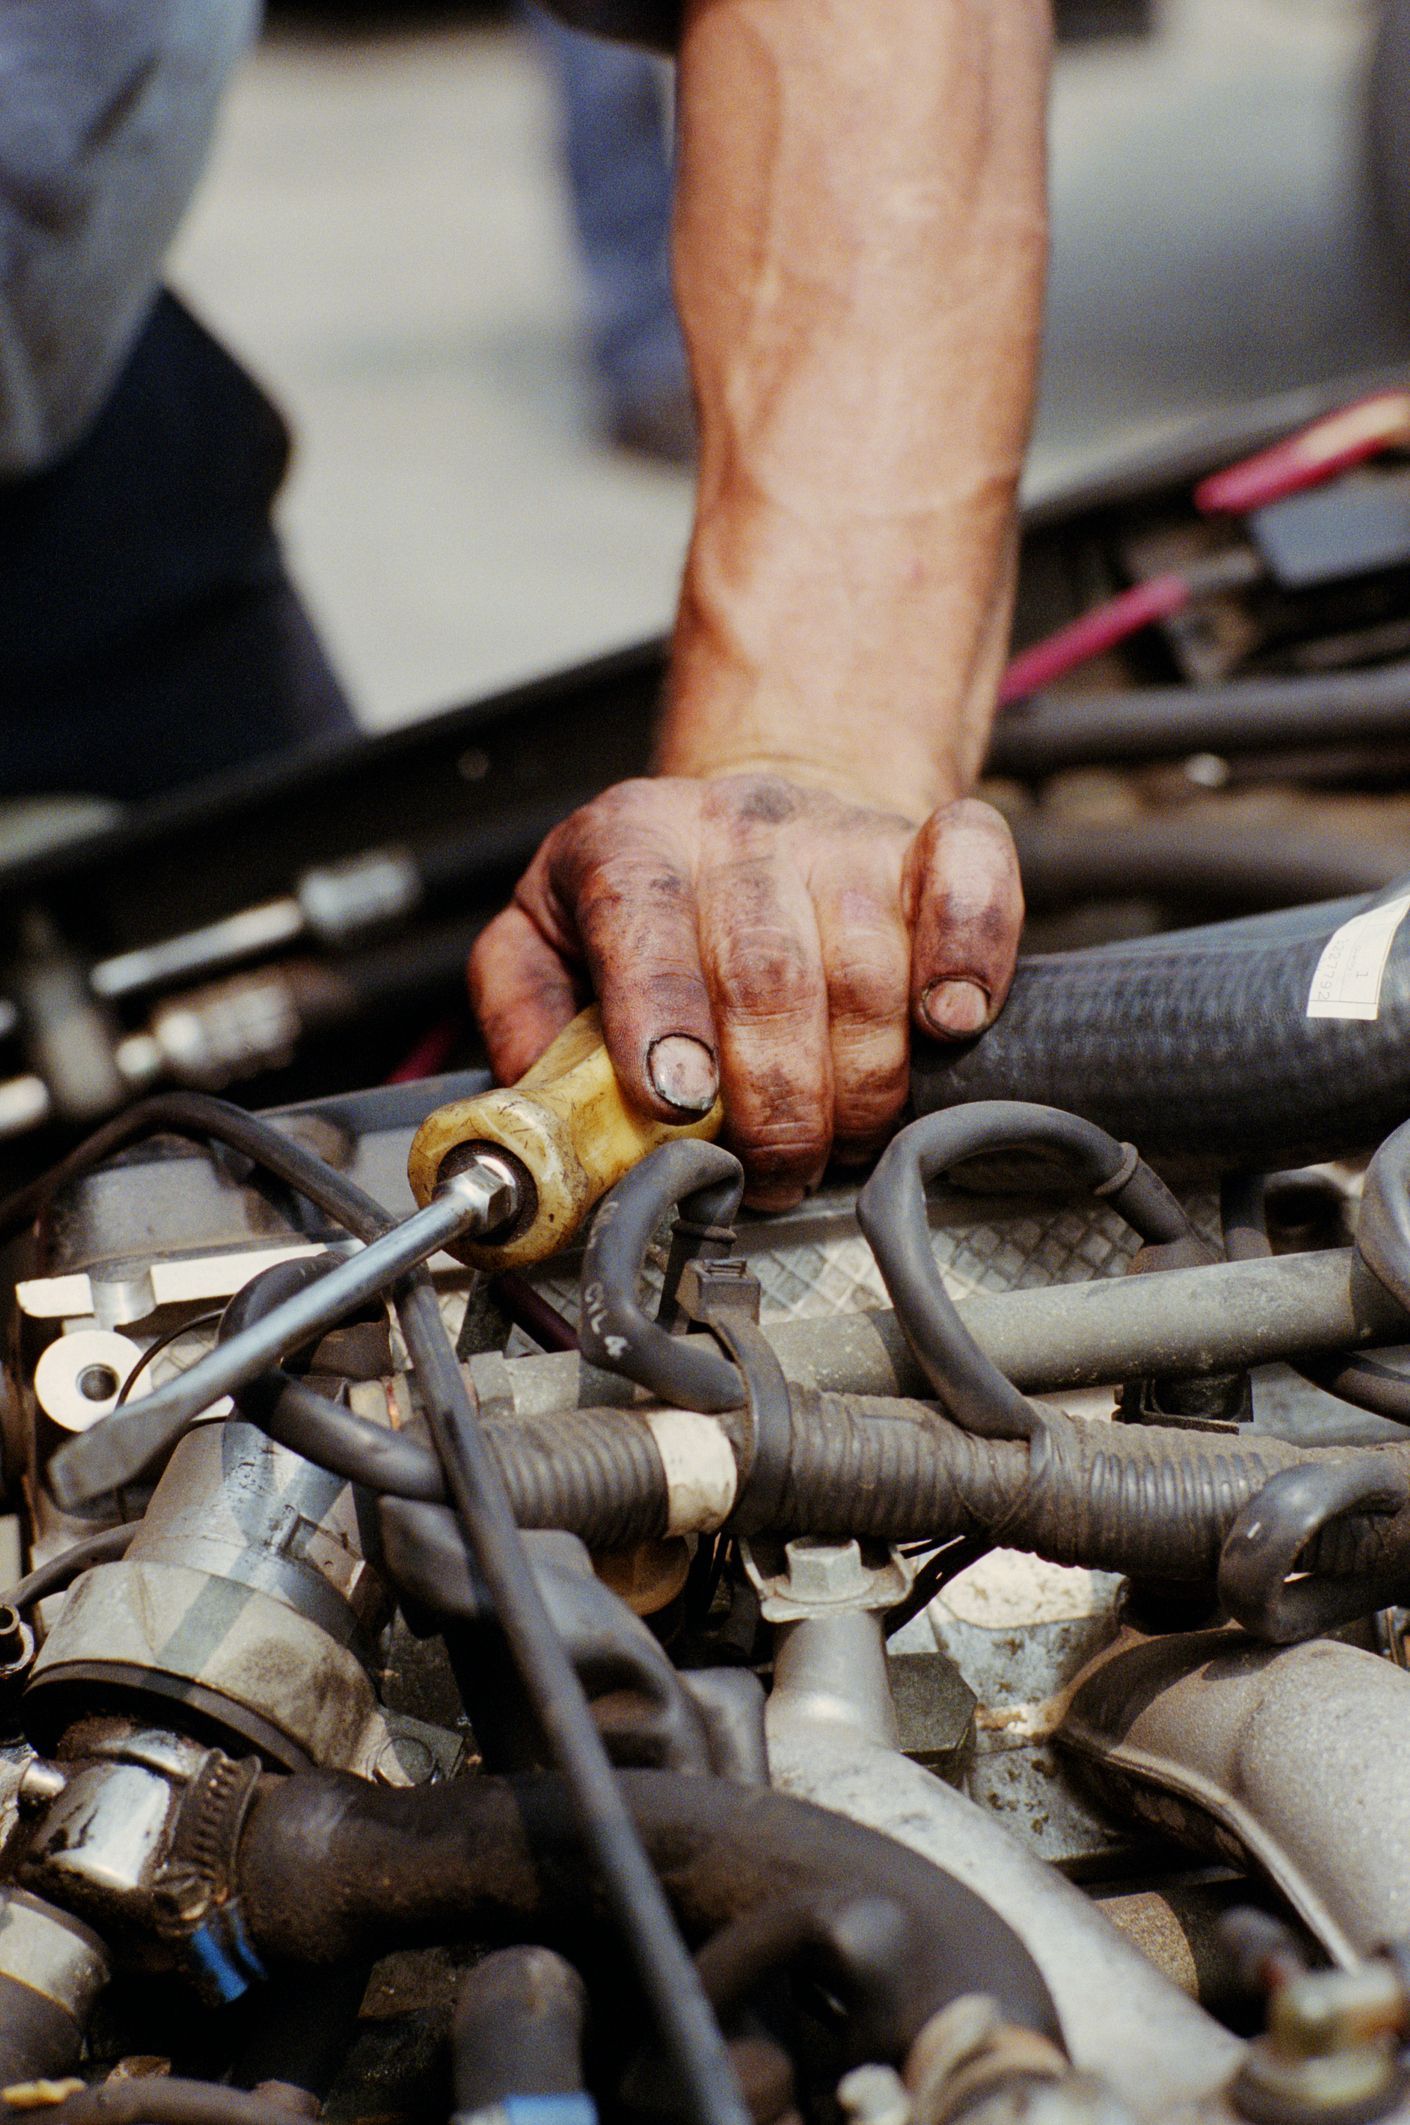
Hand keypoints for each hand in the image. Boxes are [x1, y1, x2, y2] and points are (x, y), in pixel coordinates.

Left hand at [469, 772, 1022, 1208]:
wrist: (751, 820)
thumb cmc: (649, 907)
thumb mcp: (544, 940)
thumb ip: (523, 1018)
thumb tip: (533, 1118)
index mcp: (629, 842)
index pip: (643, 917)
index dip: (662, 1013)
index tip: (678, 1101)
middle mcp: (736, 826)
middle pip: (767, 971)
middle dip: (774, 1101)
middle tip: (769, 1173)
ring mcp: (838, 833)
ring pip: (869, 964)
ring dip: (862, 1083)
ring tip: (839, 1141)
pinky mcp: (925, 840)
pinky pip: (972, 880)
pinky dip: (972, 957)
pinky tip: (950, 1024)